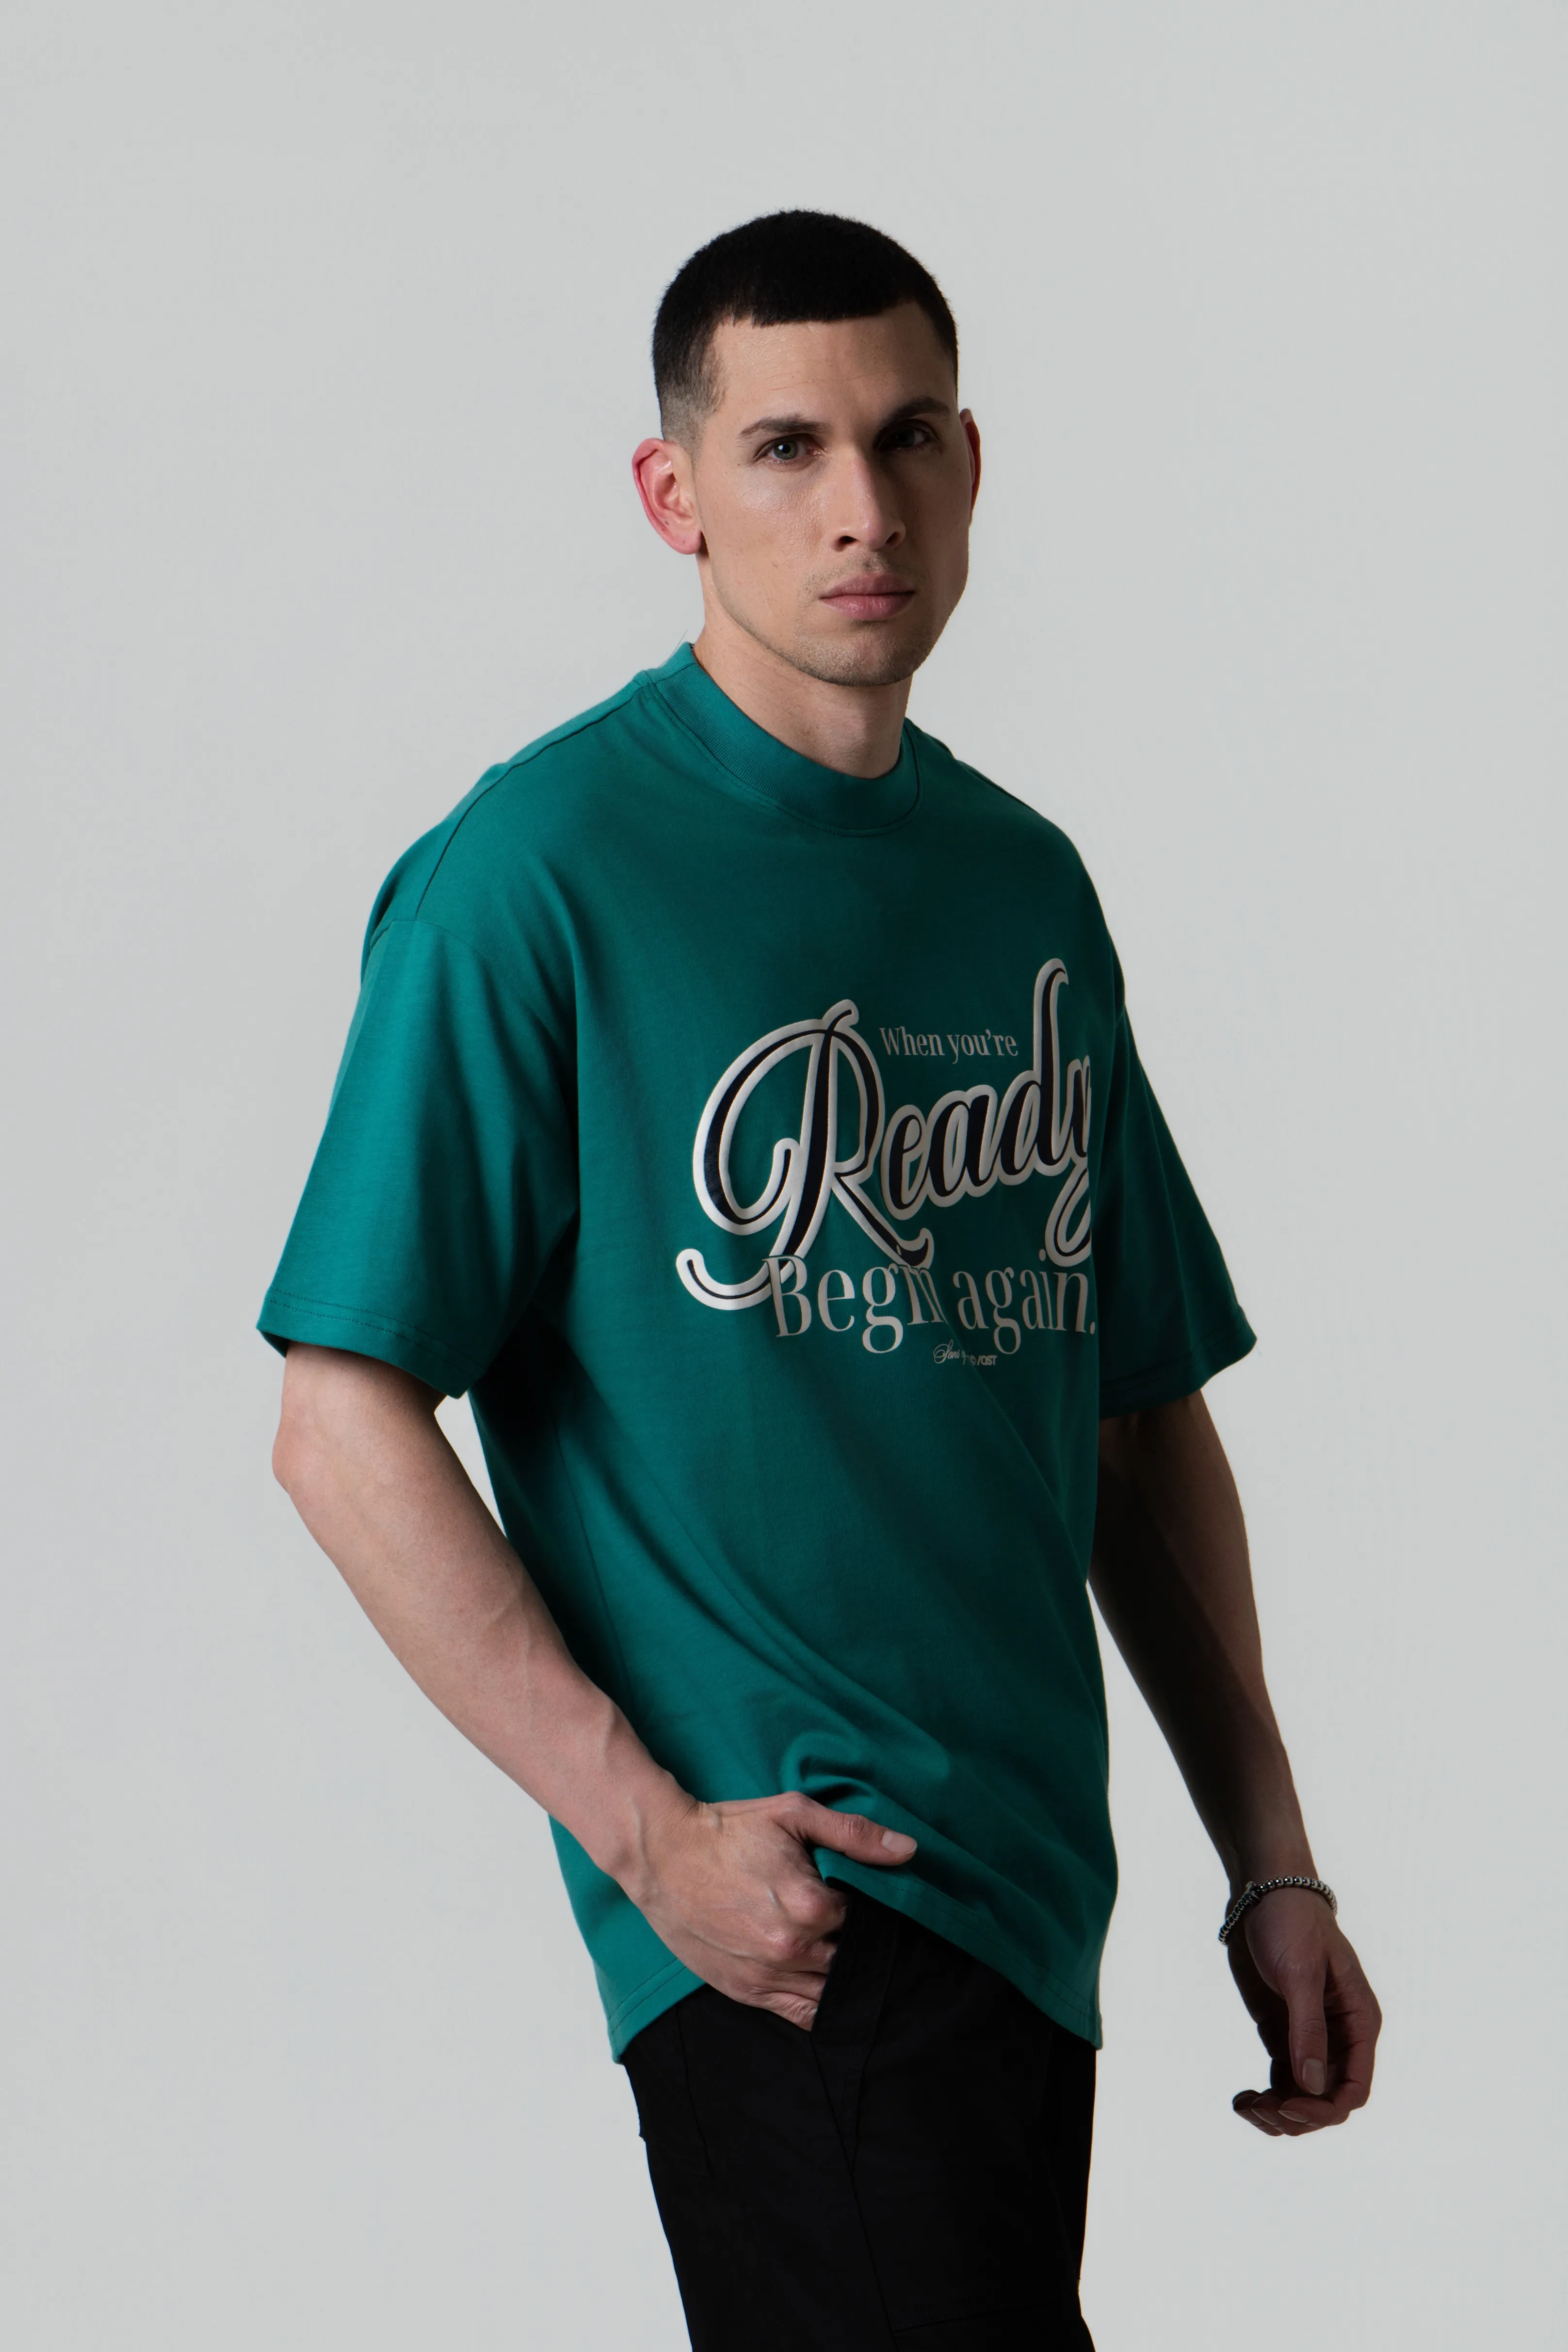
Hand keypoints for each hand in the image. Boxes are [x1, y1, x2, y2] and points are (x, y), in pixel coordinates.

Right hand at [624, 1789, 916, 2028]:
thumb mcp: (793, 1815)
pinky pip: (801, 2014)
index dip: (870, 1909)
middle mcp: (793, 1949)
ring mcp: (768, 1976)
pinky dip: (820, 2005)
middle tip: (851, 1925)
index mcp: (811, 1905)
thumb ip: (854, 1834)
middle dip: (857, 1943)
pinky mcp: (746, 1991)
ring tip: (838, 1952)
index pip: (867, 1920)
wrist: (663, 1855)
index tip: (862, 1898)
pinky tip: (826, 1987)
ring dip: (841, 1976)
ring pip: (831, 1992)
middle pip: (852, 1958)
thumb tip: (908, 1849)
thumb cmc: (729, 1830)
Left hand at [1227, 1887, 1381, 2135]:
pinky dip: (1265, 2097)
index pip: (1354, 2089)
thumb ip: (1308, 2028)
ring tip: (1245, 2104)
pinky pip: (1283, 2082)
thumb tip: (1313, 2087)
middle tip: (1258, 2107)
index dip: (1324, 2108)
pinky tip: (1241, 2098)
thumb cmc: (1292, 1923)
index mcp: (1358, 2024)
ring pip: (1304, 2098)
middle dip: (1297, 2115)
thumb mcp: (1300, 1973)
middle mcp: (1340, 2038)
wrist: (1266, 1893)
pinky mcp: (1284, 2034)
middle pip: (1328, 2101)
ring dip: (1277, 2113)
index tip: (1286, 2105)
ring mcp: (1311, 2039)